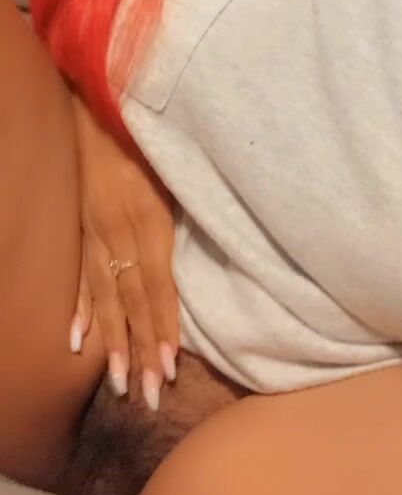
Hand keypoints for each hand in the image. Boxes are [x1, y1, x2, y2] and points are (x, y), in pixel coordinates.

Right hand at [69, 94, 178, 411]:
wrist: (94, 97)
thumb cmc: (148, 127)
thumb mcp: (177, 162)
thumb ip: (195, 203)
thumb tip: (229, 239)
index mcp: (149, 216)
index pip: (157, 285)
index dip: (163, 327)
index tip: (169, 368)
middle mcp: (118, 230)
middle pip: (132, 300)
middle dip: (140, 350)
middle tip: (147, 397)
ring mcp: (94, 231)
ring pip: (105, 297)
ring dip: (112, 343)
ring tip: (117, 385)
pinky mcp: (80, 226)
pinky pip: (81, 275)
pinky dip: (81, 310)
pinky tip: (78, 342)